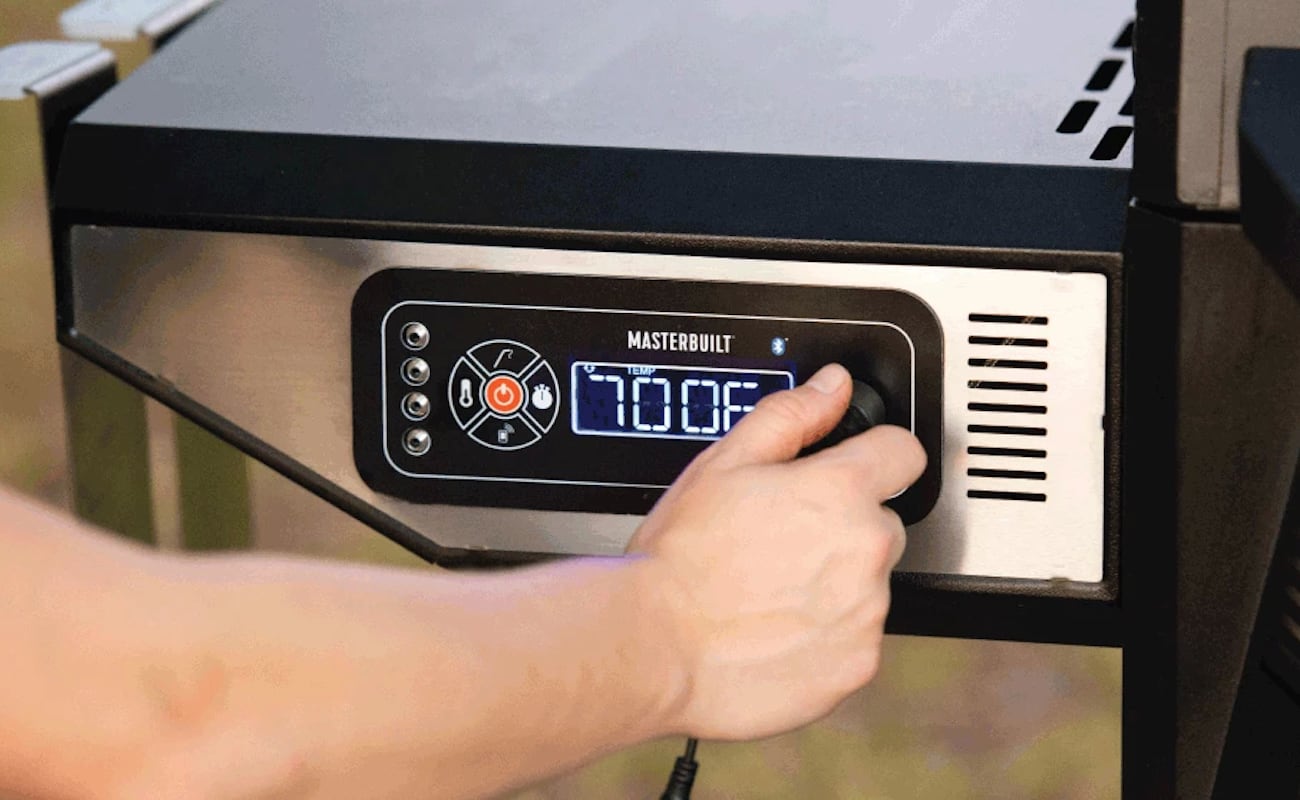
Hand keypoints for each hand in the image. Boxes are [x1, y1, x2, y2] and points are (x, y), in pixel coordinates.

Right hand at [627, 364, 925, 739]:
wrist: (655, 646)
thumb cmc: (682, 558)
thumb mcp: (725, 463)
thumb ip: (791, 415)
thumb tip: (831, 385)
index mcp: (840, 490)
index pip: (901, 452)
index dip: (874, 455)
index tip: (852, 469)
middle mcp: (865, 550)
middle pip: (881, 523)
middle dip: (843, 527)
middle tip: (781, 540)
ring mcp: (866, 612)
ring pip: (868, 584)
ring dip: (834, 583)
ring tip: (769, 590)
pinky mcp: (857, 665)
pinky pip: (856, 639)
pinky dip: (826, 636)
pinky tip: (775, 629)